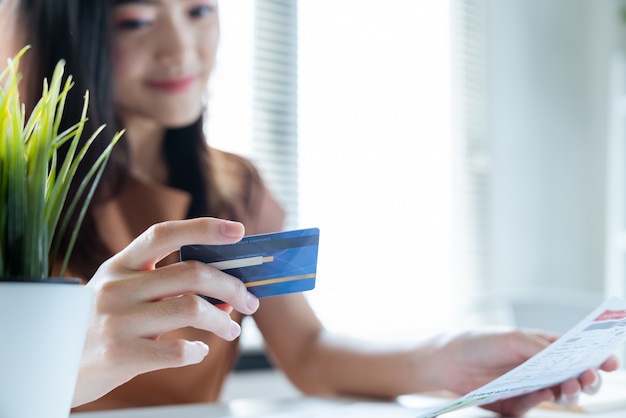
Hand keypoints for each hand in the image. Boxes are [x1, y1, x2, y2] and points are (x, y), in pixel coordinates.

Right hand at [72, 218, 259, 406]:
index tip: (238, 230)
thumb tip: (223, 292)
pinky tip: (198, 351)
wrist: (49, 365)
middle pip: (192, 273)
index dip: (204, 227)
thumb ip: (164, 288)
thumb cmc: (96, 325)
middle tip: (249, 300)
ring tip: (232, 329)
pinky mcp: (121, 356)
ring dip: (222, 320)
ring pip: (192, 308)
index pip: (164, 234)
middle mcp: (117, 287)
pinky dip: (198, 351)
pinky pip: (178, 350)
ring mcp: (118, 321)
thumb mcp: (120, 294)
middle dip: (231, 285)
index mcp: (118, 266)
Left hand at [433, 328, 618, 416]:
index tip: (609, 362)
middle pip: (574, 376)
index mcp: (541, 345)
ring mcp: (528, 385)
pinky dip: (539, 401)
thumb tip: (564, 357)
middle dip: (587, 379)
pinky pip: (533, 406)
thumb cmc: (478, 342)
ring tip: (567, 386)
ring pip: (559, 394)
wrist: (446, 361)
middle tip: (587, 378)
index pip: (575, 351)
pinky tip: (541, 394)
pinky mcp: (514, 402)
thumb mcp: (512, 337)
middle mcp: (538, 366)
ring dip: (568, 392)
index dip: (595, 356)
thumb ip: (540, 347)